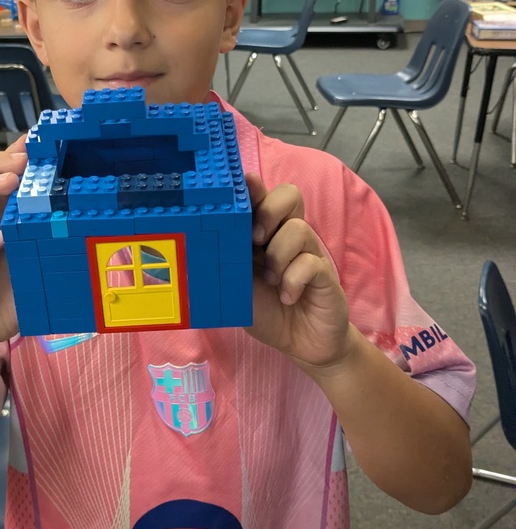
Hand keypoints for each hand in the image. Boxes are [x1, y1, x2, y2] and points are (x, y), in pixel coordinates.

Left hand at [245, 172, 350, 368]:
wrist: (301, 343)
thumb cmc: (266, 311)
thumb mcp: (237, 288)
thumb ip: (227, 263)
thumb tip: (202, 245)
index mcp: (263, 234)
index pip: (261, 196)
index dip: (253, 187)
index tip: (243, 184)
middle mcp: (287, 236)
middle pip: (289, 195)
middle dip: (269, 210)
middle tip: (255, 239)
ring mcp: (308, 252)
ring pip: (298, 228)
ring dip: (279, 255)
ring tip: (272, 281)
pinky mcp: (325, 274)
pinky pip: (311, 262)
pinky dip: (294, 280)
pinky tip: (288, 297)